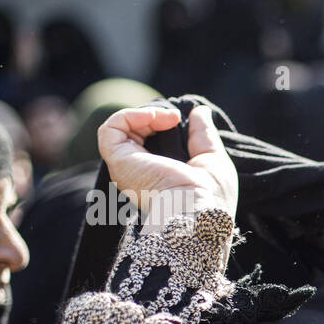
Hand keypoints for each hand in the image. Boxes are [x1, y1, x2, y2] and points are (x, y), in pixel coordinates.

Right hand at [98, 104, 238, 221]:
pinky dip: (131, 115)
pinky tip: (154, 117)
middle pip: (135, 135)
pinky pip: (111, 128)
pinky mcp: (118, 160)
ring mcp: (126, 168)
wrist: (199, 212)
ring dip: (145, 115)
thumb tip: (199, 111)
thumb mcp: (212, 158)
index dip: (161, 126)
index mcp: (159, 178)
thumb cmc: (210, 196)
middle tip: (175, 118)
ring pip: (121, 130)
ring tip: (169, 118)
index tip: (181, 121)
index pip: (149, 144)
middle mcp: (139, 174)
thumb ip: (203, 134)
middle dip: (154, 118)